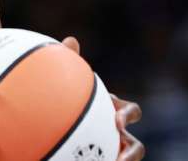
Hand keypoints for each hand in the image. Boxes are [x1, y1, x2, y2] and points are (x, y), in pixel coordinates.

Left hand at [62, 37, 144, 160]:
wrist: (52, 124)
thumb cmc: (64, 98)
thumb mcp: (67, 81)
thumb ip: (70, 62)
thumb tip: (71, 40)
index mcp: (113, 113)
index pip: (130, 112)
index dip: (127, 115)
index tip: (117, 121)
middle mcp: (117, 135)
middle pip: (135, 146)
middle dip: (131, 152)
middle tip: (118, 156)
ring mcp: (110, 150)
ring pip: (124, 159)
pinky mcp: (101, 156)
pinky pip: (103, 160)